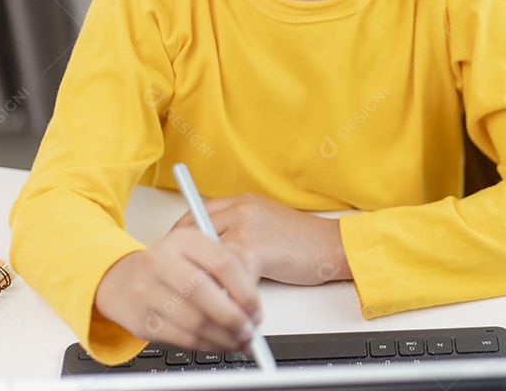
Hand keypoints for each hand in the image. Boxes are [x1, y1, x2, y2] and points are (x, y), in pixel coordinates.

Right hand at [94, 227, 261, 350]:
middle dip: (233, 317)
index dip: (245, 291)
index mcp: (184, 239)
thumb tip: (254, 306)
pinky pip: (182, 338)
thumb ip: (234, 270)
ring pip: (193, 320)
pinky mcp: (142, 319)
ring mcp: (147, 290)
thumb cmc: (175, 268)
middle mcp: (161, 260)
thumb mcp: (203, 255)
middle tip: (250, 330)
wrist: (126, 281)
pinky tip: (219, 343)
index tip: (256, 309)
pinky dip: (207, 345)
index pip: (222, 262)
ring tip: (239, 340)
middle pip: (204, 291)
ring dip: (223, 336)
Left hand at [171, 194, 352, 285]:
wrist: (333, 246)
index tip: (172, 252)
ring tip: (197, 298)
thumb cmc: (303, 241)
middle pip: (193, 233)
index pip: (196, 213)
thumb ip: (239, 229)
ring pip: (205, 256)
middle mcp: (240, 210)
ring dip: (199, 279)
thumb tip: (209, 252)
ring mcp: (246, 228)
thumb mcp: (265, 223)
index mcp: (241, 201)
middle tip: (178, 280)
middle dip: (181, 260)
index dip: (180, 235)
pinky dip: (222, 292)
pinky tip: (224, 304)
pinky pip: (225, 274)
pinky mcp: (254, 249)